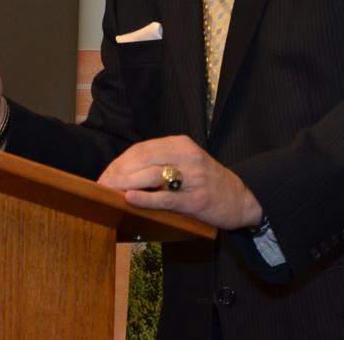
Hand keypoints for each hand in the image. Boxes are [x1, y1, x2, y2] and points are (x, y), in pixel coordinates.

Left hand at [97, 135, 261, 229]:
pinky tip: (130, 198)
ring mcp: (193, 177)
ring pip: (152, 176)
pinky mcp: (197, 199)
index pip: (142, 148)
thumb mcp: (187, 161)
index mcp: (181, 144)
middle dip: (118, 172)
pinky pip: (166, 198)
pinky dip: (146, 198)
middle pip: (143, 159)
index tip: (105, 173)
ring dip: (126, 183)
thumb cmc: (207, 181)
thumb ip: (161, 161)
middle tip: (101, 184)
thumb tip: (124, 172)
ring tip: (108, 190)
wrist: (243, 198)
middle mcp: (187, 155)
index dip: (120, 162)